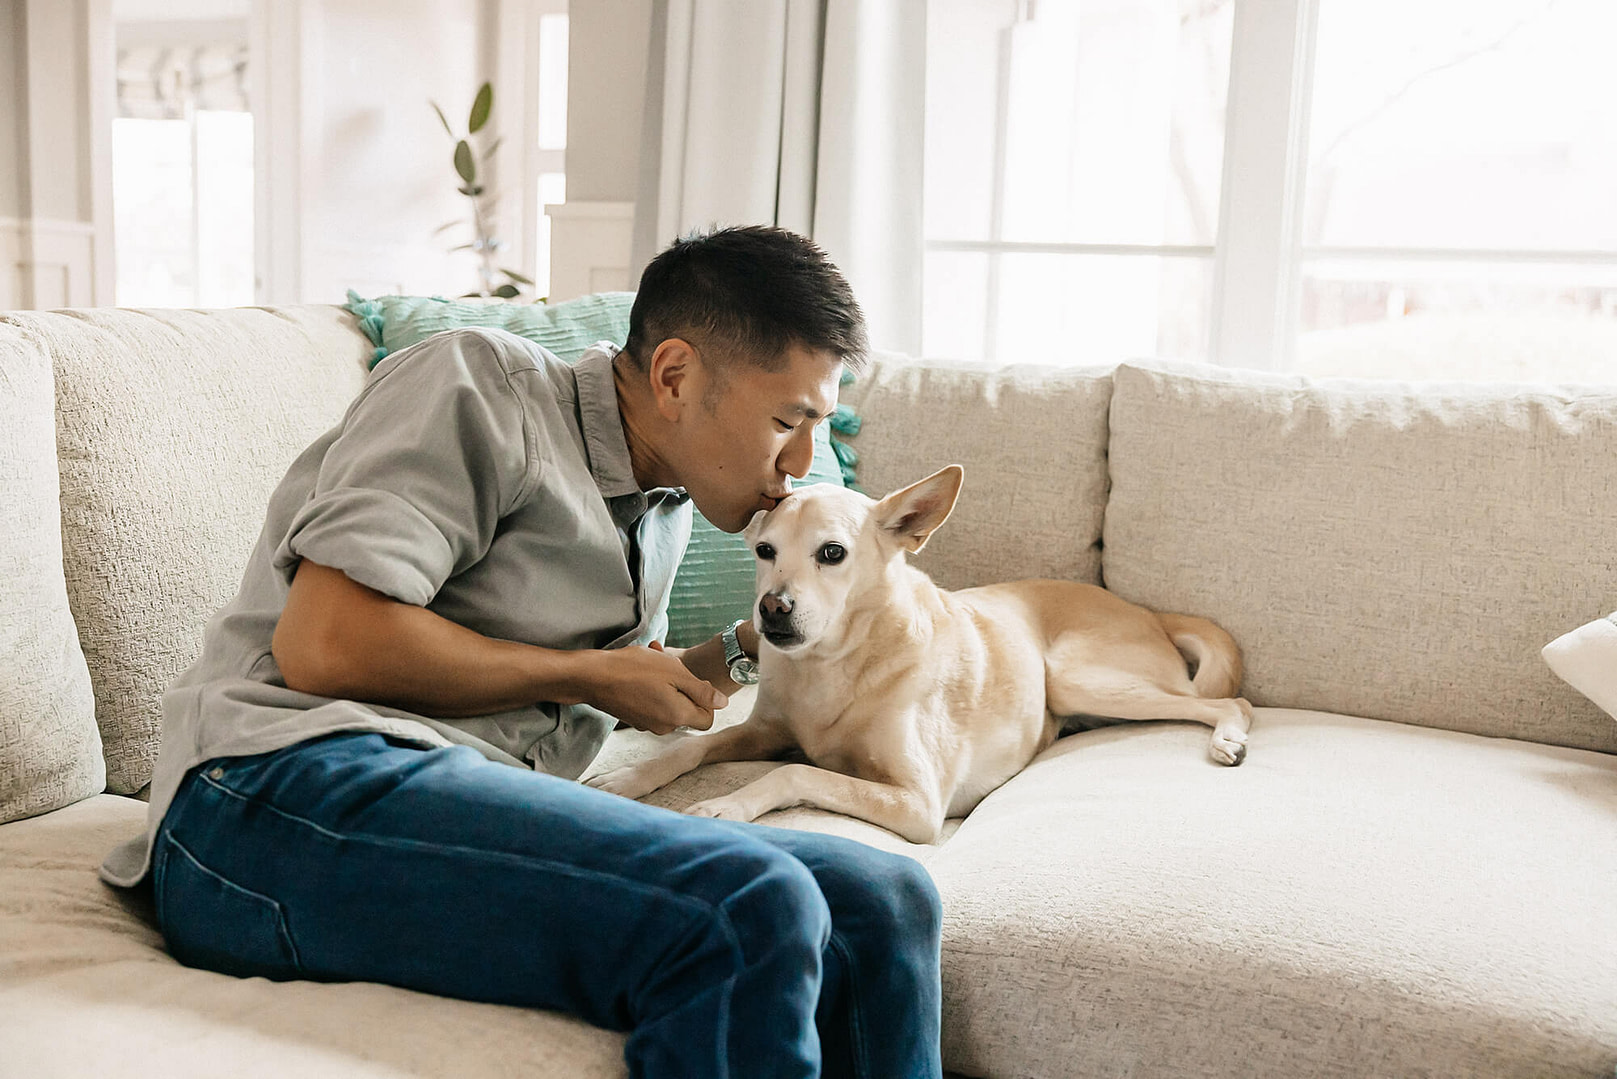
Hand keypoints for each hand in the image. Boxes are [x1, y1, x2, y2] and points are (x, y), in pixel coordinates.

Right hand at [572, 645, 728, 734]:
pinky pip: (652, 703)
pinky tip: (640, 668)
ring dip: (666, 680)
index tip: (692, 679)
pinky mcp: (634, 718)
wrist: (592, 677)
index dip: (706, 698)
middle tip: (669, 660)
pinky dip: (651, 686)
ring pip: (669, 702)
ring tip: (653, 657)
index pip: (708, 718)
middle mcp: (664, 726)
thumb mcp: (674, 672)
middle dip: (682, 684)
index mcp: (678, 716)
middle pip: (687, 709)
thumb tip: (723, 703)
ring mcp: (647, 724)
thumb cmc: (634, 670)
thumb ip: (701, 690)